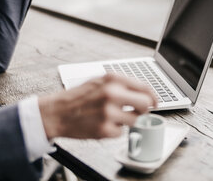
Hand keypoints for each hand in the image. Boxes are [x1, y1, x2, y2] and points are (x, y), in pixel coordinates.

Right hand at [38, 74, 157, 139]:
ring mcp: (108, 112)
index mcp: (112, 79)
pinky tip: (102, 123)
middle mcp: (112, 93)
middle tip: (137, 112)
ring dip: (128, 121)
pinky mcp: (104, 129)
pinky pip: (121, 132)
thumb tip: (144, 93)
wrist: (57, 112)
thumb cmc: (78, 97)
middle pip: (146, 104)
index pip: (144, 87)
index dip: (153, 97)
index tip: (155, 103)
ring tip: (112, 117)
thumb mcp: (99, 81)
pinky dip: (114, 130)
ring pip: (135, 120)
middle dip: (144, 110)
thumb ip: (121, 85)